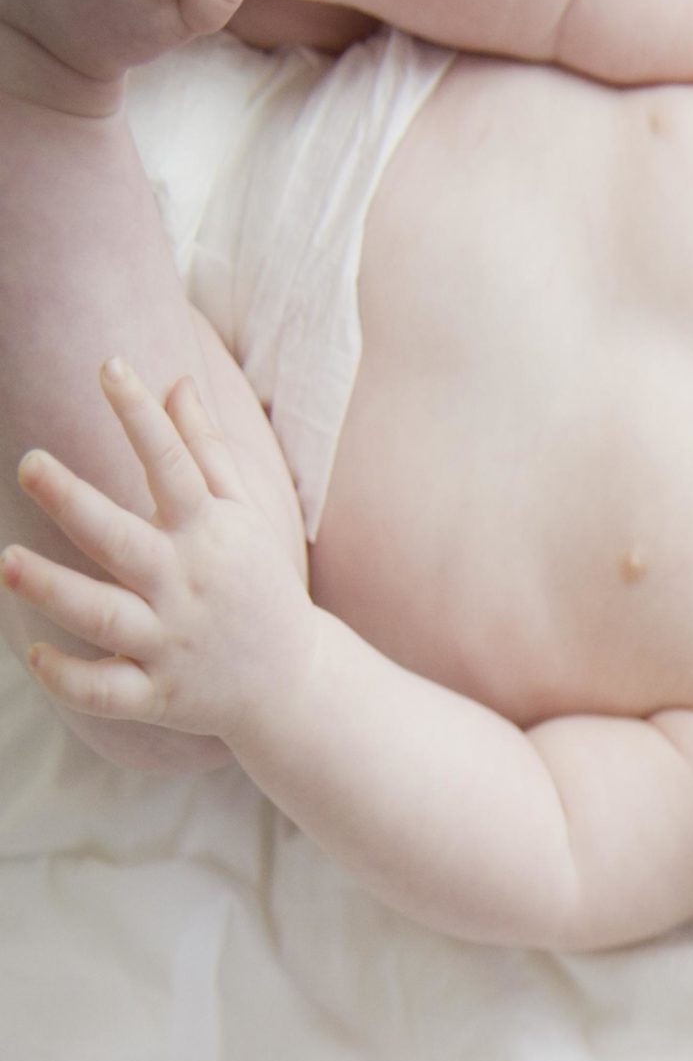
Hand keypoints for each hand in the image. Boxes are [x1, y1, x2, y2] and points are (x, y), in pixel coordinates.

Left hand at [5, 358, 314, 743]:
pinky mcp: (159, 694)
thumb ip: (205, 451)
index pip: (174, 466)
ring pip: (104, 617)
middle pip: (121, 540)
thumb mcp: (245, 519)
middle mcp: (185, 585)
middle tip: (29, 464)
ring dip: (54, 590)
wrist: (296, 687)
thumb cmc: (258, 590)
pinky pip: (108, 692)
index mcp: (208, 536)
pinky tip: (37, 653)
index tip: (111, 366)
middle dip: (74, 504)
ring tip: (6, 562)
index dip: (142, 415)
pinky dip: (70, 678)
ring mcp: (170, 642)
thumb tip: (177, 380)